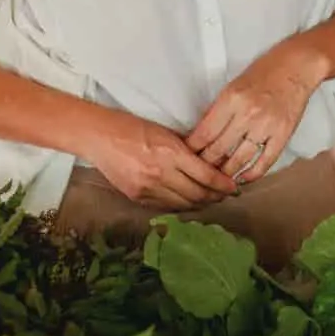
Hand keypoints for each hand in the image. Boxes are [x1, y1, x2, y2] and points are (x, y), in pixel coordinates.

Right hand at [87, 113, 237, 210]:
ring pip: (183, 204)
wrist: (100, 137)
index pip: (206, 176)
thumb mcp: (167, 134)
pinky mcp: (137, 197)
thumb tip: (210, 164)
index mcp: (171, 153)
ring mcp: (148, 188)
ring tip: (210, 200)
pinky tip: (188, 202)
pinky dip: (180, 206)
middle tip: (225, 195)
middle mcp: (161, 174)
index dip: (223, 184)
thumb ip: (187, 151)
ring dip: (200, 204)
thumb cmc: (134, 128)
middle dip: (215, 197)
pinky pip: (166, 207)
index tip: (234, 186)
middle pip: (198, 194)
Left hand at [186, 41, 323, 183]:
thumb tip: (202, 135)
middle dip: (205, 164)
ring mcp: (267, 126)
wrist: (297, 66)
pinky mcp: (283, 135)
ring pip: (239, 160)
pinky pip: (265, 161)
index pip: (204, 133)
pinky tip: (242, 179)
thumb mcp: (233, 86)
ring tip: (217, 179)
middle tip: (198, 172)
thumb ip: (219, 110)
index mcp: (231, 99)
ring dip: (225, 173)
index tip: (186, 157)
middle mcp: (248, 115)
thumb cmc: (263, 72)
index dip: (192, 149)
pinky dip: (252, 174)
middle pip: (218, 150)